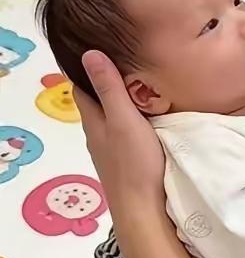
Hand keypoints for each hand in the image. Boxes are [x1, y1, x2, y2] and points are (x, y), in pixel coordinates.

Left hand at [74, 51, 164, 219]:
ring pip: (113, 116)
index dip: (88, 68)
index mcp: (93, 120)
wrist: (144, 208)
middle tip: (131, 61)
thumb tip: (89, 53)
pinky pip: (126, 130)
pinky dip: (134, 117)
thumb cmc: (134, 162)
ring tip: (144, 82)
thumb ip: (110, 89)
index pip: (82, 87)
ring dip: (123, 100)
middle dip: (109, 81)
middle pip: (98, 101)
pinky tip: (150, 115)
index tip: (105, 49)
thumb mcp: (123, 120)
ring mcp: (112, 148)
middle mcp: (98, 133)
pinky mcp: (127, 159)